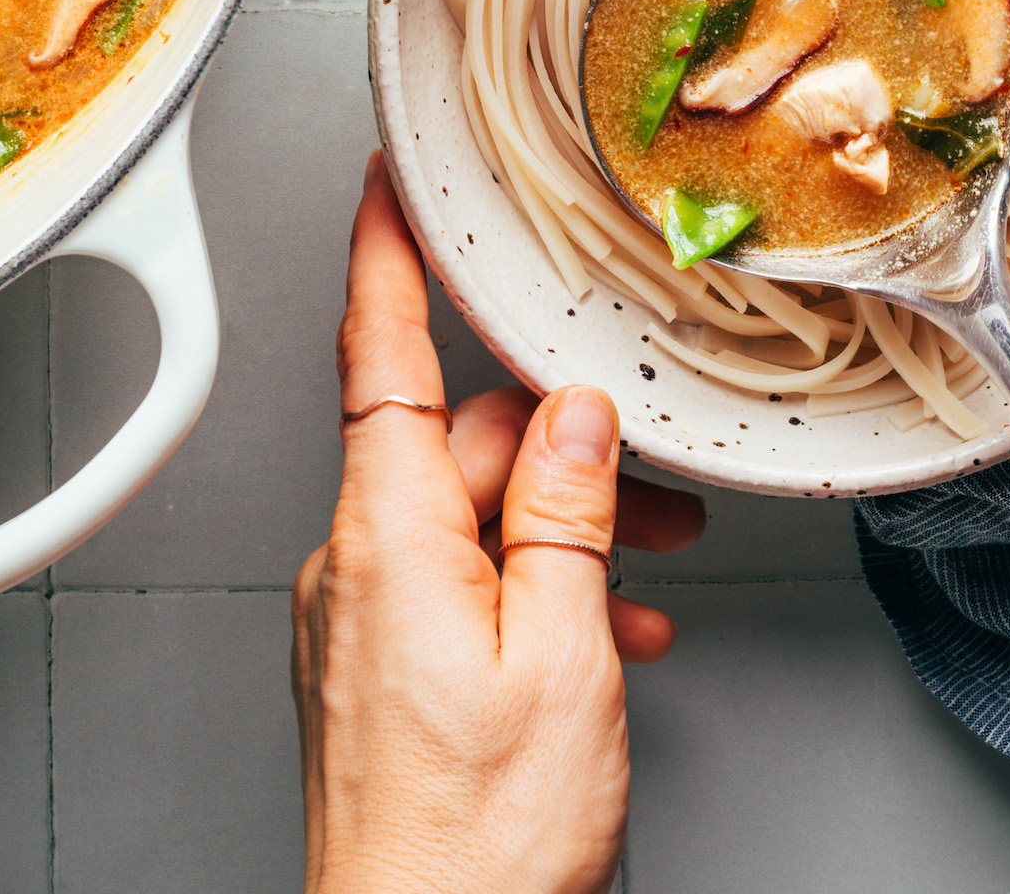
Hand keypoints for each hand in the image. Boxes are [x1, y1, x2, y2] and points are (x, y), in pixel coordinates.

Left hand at [292, 152, 704, 893]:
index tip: (384, 181)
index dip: (382, 254)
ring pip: (468, 516)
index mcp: (388, 540)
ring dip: (560, 530)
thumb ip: (568, 512)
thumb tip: (576, 416)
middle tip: (653, 486)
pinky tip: (601, 636)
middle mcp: (356, 568)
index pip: (376, 355)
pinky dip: (531, 588)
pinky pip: (457, 584)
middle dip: (557, 446)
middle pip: (455, 442)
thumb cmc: (477, 845)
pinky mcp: (377, 670)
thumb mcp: (563, 653)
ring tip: (641, 585)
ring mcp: (361, 623)